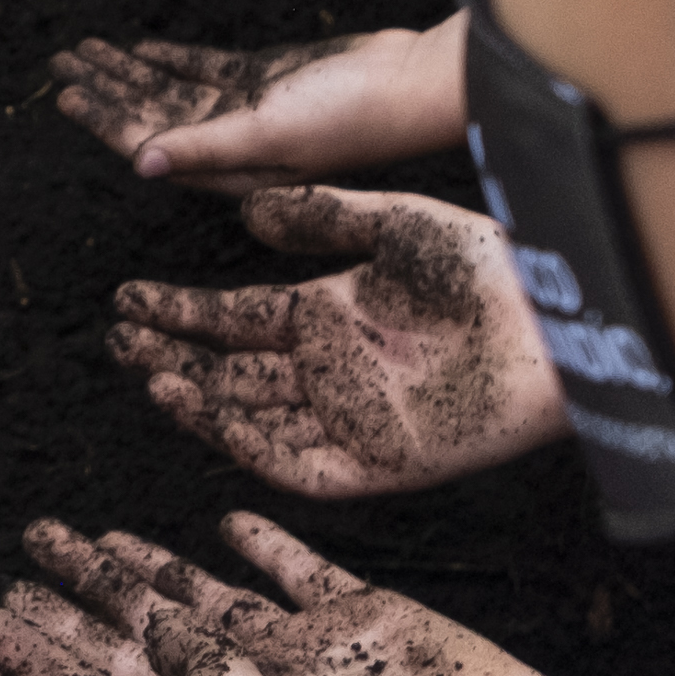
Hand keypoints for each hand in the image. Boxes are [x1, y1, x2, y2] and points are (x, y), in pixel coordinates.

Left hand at [48, 17, 465, 184]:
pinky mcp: (268, 79)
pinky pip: (204, 70)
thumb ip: (204, 145)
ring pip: (171, 90)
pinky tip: (136, 46)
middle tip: (59, 60)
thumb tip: (140, 164)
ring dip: (128, 69)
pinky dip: (169, 58)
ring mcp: (249, 111)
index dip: (105, 120)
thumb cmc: (351, 115)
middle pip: (152, 115)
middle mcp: (233, 145)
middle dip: (105, 89)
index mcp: (229, 169)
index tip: (64, 94)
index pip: (150, 144)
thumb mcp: (268, 130)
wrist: (413, 80)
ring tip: (82, 46)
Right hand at [106, 183, 560, 498]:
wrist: (555, 321)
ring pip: (255, 419)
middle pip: (232, 371)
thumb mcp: (392, 225)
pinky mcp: (382, 463)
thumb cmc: (484, 264)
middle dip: (173, 357)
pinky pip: (303, 465)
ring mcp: (354, 418)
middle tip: (119, 341)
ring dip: (200, 402)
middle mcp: (333, 370)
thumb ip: (321, 217)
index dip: (181, 313)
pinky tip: (212, 418)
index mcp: (331, 313)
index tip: (127, 299)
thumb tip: (249, 211)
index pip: (235, 320)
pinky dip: (254, 447)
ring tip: (149, 375)